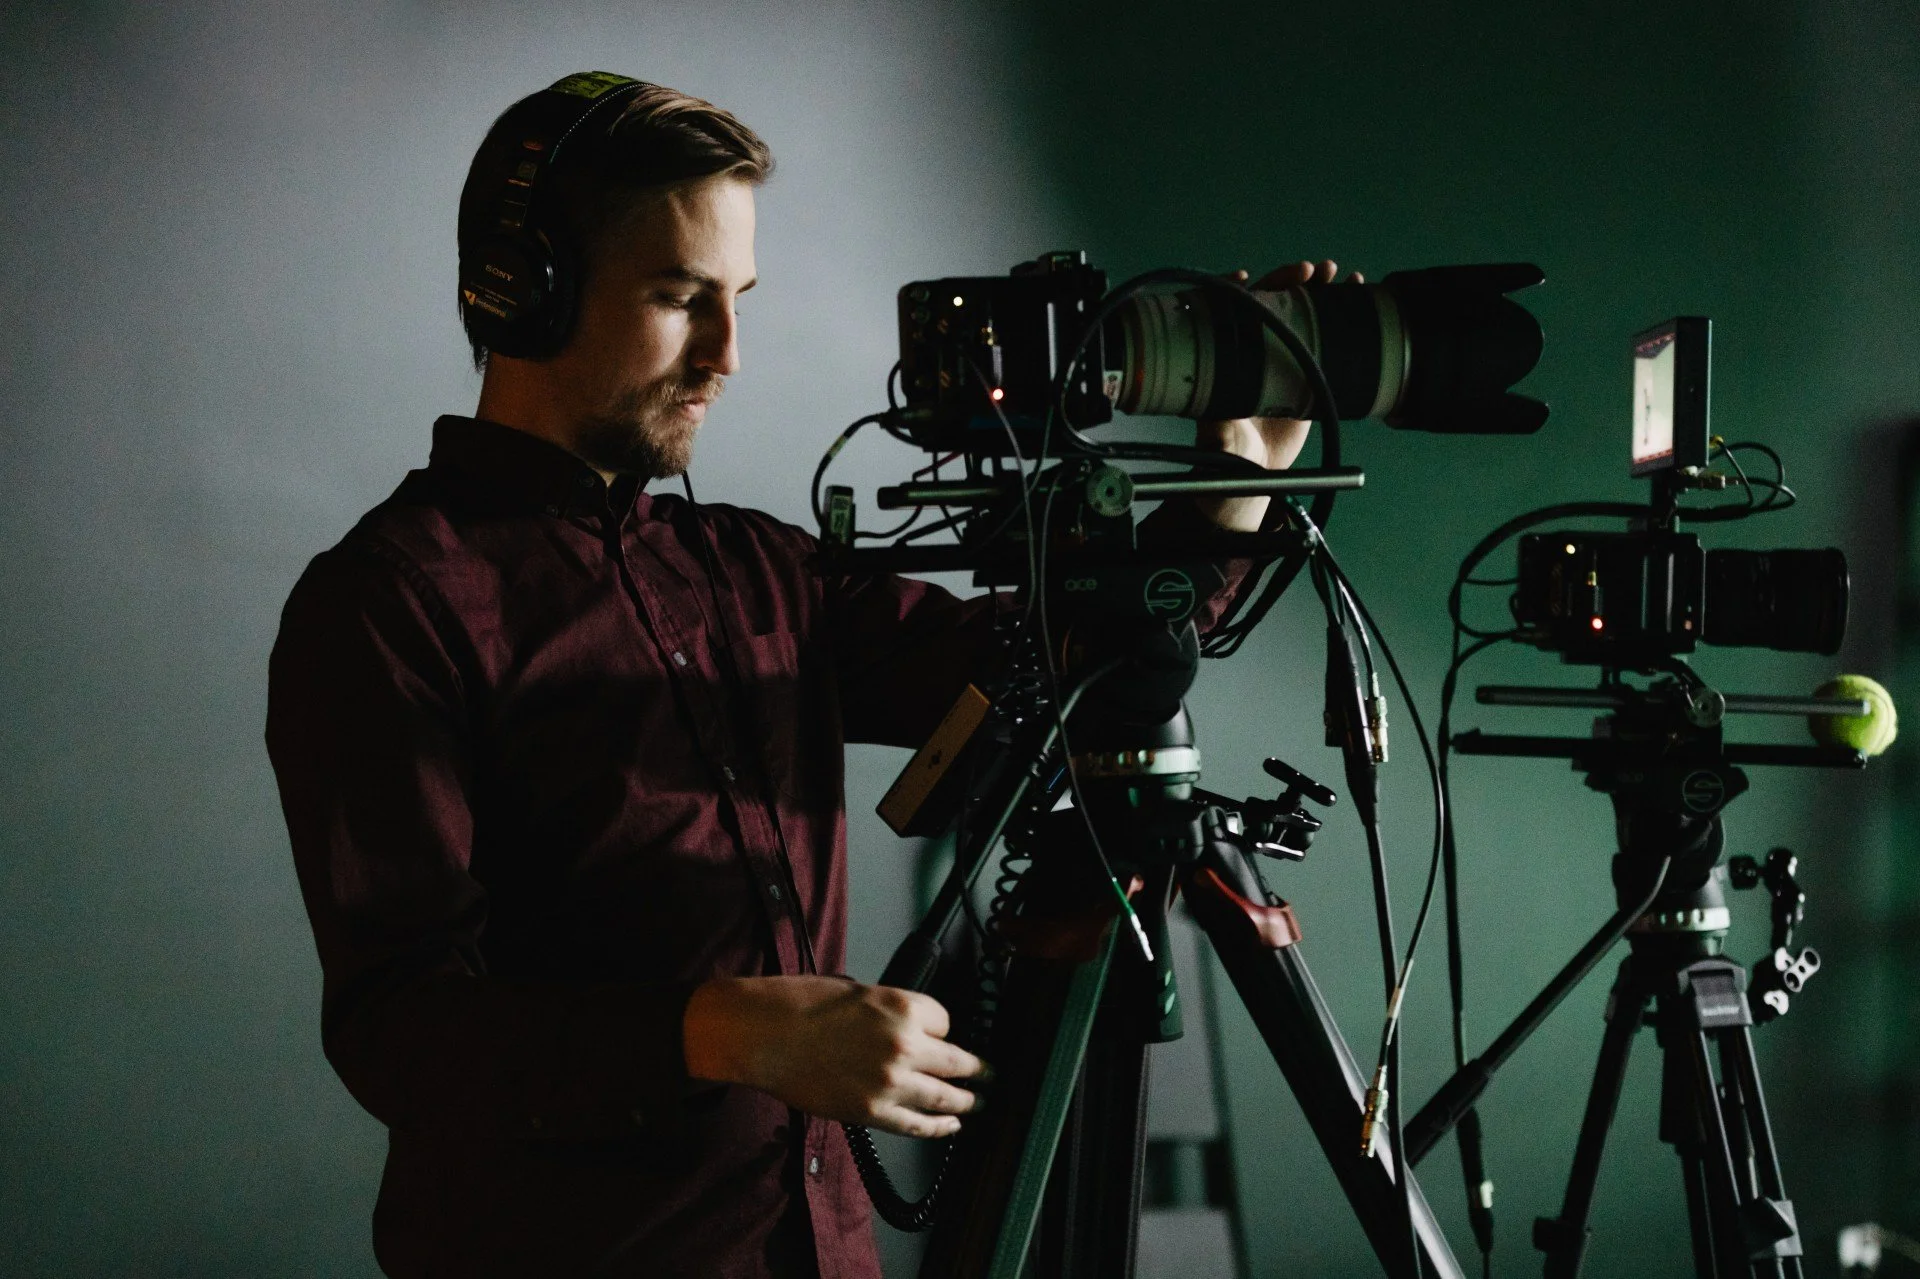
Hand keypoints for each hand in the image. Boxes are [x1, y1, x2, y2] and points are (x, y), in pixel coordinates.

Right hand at [683, 975, 986, 1137]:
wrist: (763, 1034)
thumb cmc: (800, 1005)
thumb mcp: (858, 993)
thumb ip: (891, 1012)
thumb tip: (911, 1030)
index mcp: (902, 1006)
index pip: (946, 1021)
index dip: (942, 1029)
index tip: (941, 1036)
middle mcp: (905, 1043)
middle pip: (958, 1061)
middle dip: (975, 1069)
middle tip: (987, 1074)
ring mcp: (891, 1081)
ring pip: (946, 1096)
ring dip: (965, 1101)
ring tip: (975, 1102)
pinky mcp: (872, 1111)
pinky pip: (918, 1124)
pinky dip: (939, 1128)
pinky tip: (950, 1127)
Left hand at [1196, 258, 1361, 531]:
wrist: (1252, 479)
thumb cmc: (1226, 462)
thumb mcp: (1221, 447)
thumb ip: (1221, 436)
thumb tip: (1221, 428)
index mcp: (1226, 363)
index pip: (1228, 316)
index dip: (1236, 293)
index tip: (1246, 278)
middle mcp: (1252, 354)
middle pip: (1268, 305)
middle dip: (1285, 281)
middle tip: (1308, 271)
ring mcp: (1279, 360)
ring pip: (1298, 314)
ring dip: (1316, 289)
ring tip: (1337, 274)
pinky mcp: (1305, 373)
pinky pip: (1322, 337)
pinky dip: (1338, 315)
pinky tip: (1356, 295)